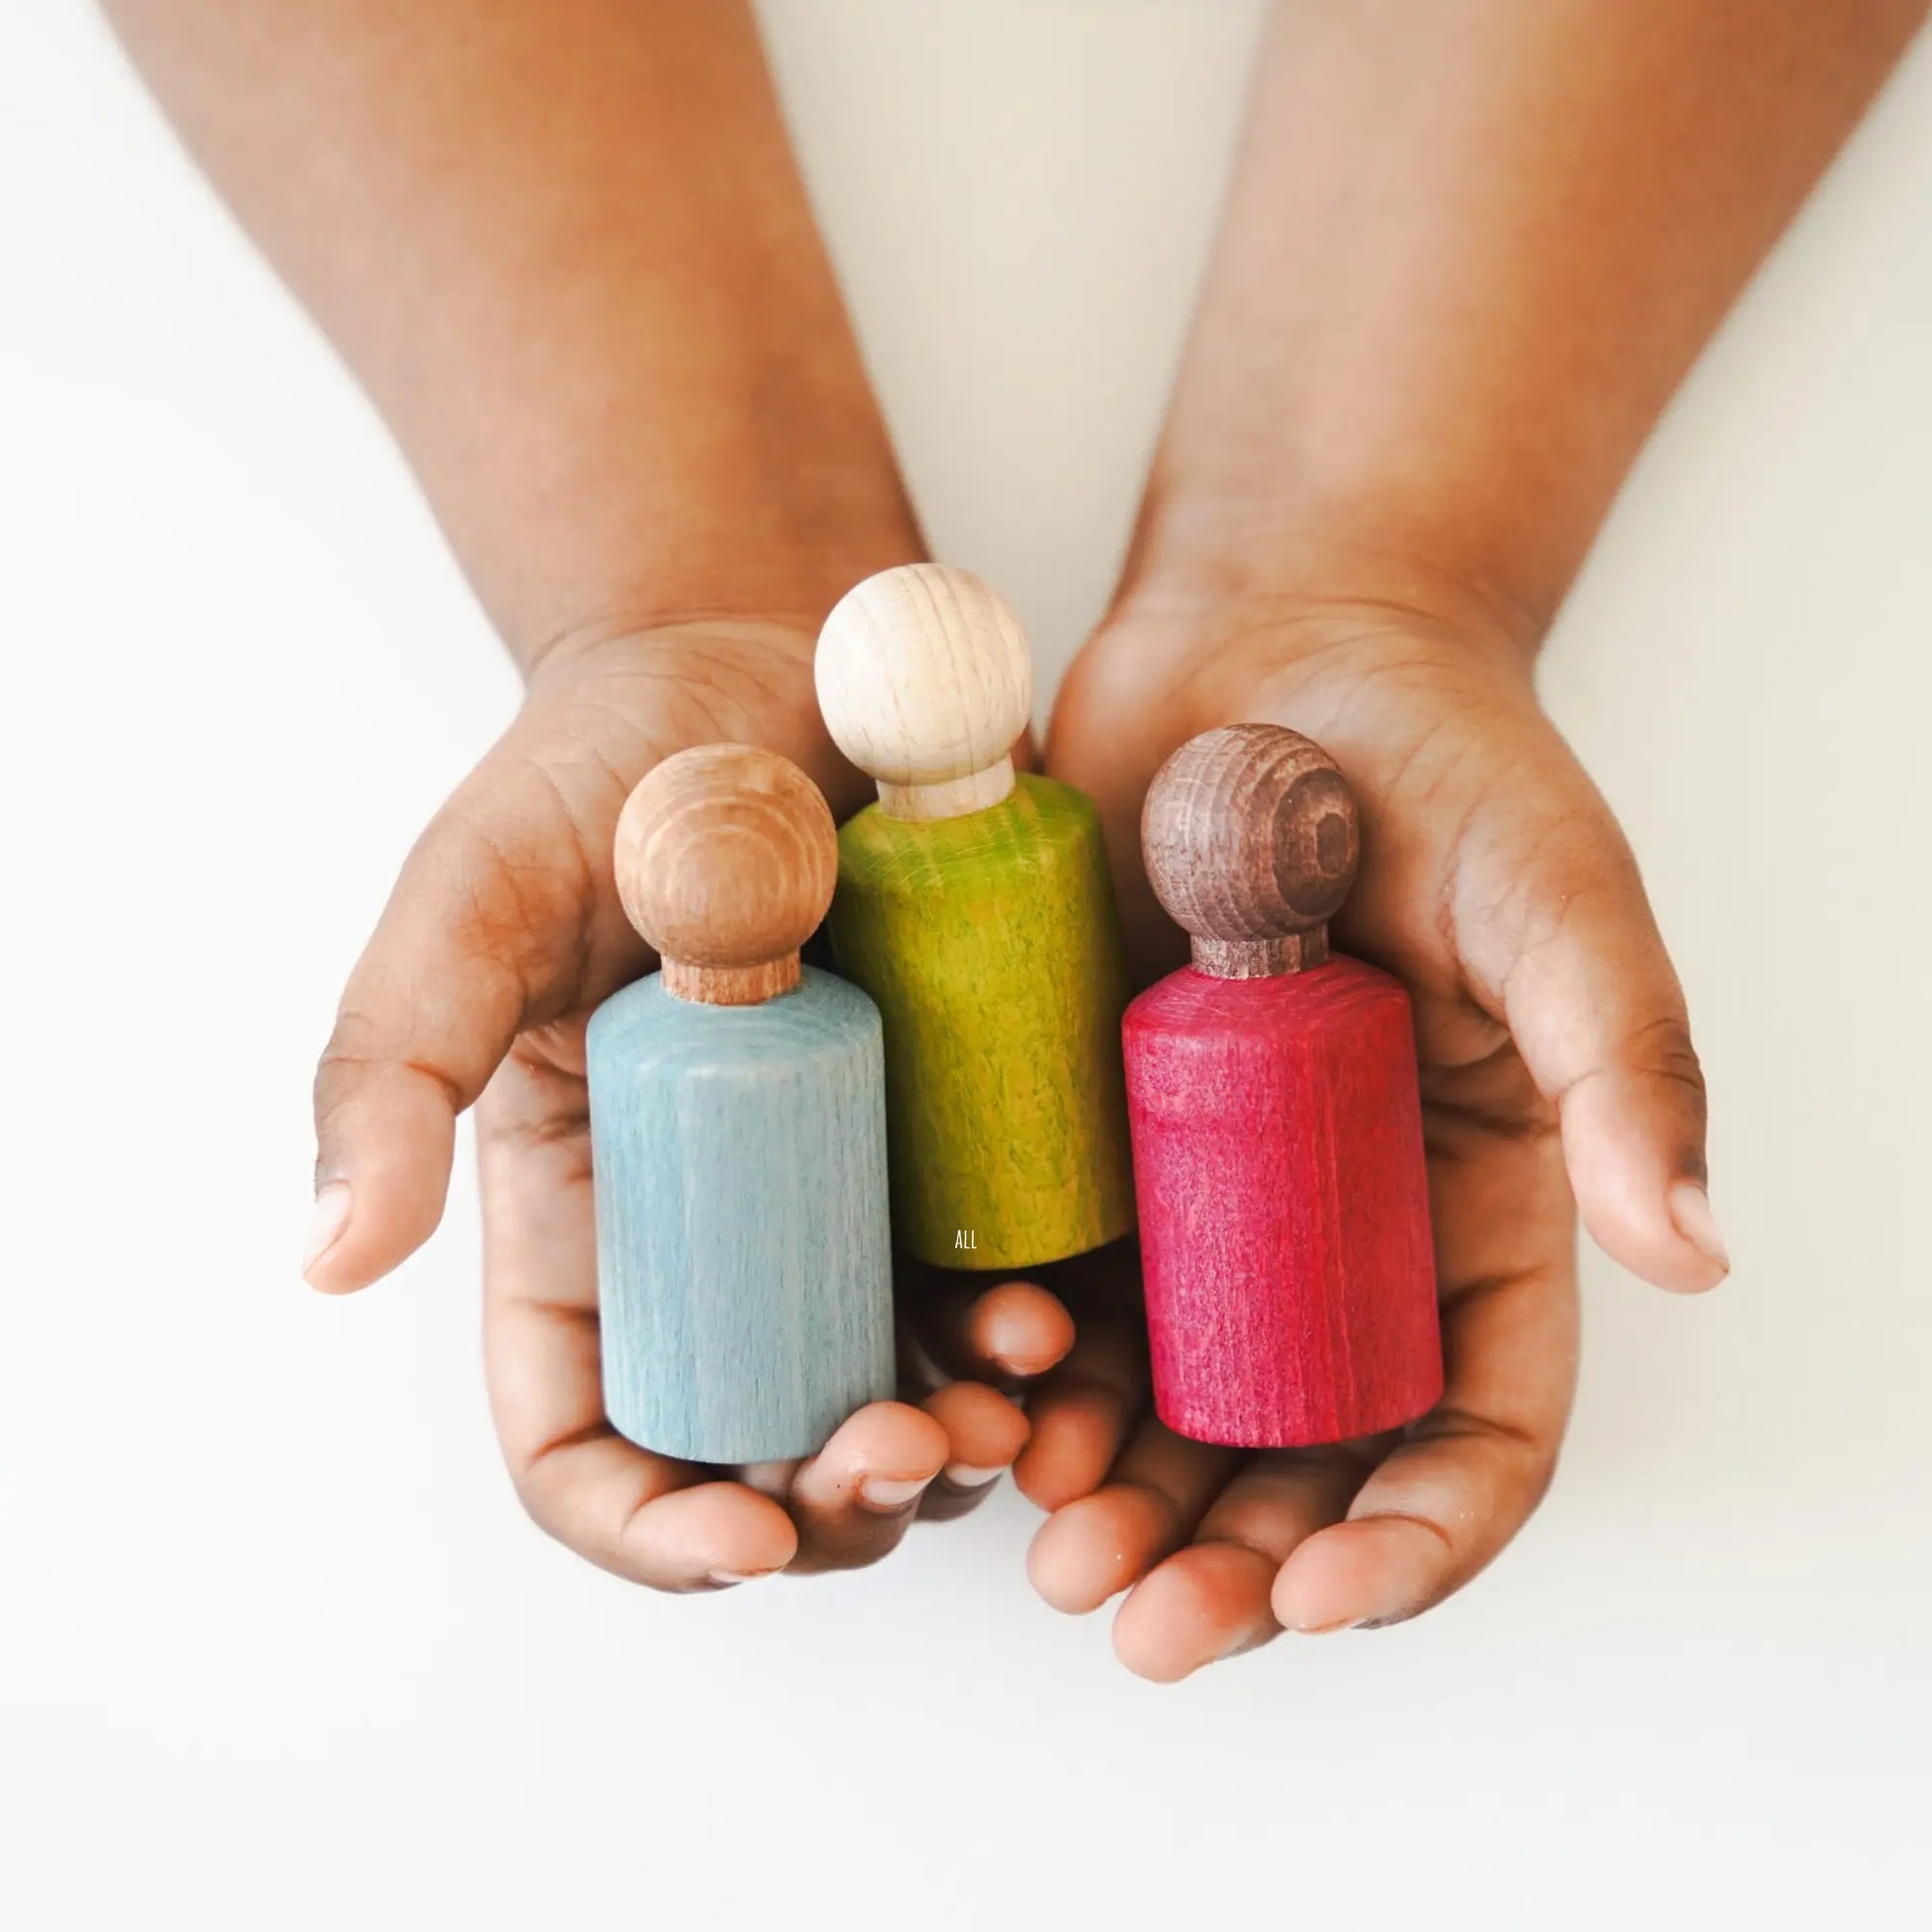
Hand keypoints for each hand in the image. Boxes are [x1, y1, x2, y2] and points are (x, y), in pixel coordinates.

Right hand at [304, 618, 1072, 1587]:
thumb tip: (324, 1262)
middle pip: (765, 1450)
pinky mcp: (966, 1132)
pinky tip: (1063, 1316)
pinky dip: (1039, 1338)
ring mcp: (855, 1191)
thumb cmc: (599, 771)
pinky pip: (1008, 1283)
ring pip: (903, 1394)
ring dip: (958, 1448)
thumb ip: (395, 1064)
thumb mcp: (473, 900)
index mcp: (590, 1219)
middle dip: (831, 1503)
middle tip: (905, 1458)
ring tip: (1014, 1405)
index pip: (591, 1443)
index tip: (742, 1538)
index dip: (652, 1527)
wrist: (772, 657)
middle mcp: (727, 1234)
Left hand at [1018, 575, 1723, 1675]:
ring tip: (1043, 1540)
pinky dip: (1005, 1359)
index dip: (1417, 1535)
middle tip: (1145, 1619)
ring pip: (1150, 1396)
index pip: (1468, 1424)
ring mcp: (1192, 1190)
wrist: (1267, 640)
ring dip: (1102, 1493)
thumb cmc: (1439, 759)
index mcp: (1468, 1209)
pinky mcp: (1077, 1129)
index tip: (1333, 1592)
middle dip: (1228, 1559)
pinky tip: (967, 1390)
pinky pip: (1037, 1279)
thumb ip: (1620, 1061)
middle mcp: (1326, 1230)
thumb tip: (1695, 1247)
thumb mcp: (1555, 896)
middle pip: (1291, 1452)